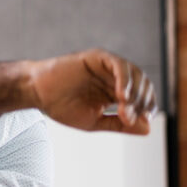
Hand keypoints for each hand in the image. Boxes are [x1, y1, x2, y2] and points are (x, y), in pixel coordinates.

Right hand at [30, 49, 156, 134]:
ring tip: (126, 108)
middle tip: (130, 118)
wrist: (38, 94)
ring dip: (136, 93)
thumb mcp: (95, 122)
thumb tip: (148, 129)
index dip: (147, 110)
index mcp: (115, 91)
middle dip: (142, 103)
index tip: (143, 123)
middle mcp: (115, 77)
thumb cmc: (61, 106)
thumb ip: (120, 125)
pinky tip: (121, 95)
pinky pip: (119, 65)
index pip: (142, 98)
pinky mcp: (98, 57)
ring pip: (135, 74)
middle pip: (143, 86)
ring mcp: (108, 66)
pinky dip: (125, 79)